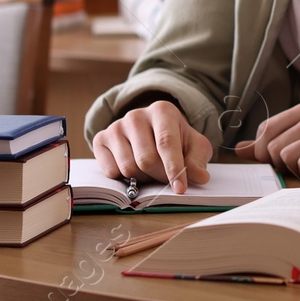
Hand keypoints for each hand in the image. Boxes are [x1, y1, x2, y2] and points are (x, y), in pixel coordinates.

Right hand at [92, 100, 212, 192]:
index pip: (166, 143)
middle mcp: (136, 115)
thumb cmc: (175, 138)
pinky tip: (134, 169)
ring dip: (143, 179)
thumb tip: (200, 177)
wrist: (151, 129)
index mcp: (162, 111)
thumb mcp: (193, 145)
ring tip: (151, 171)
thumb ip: (197, 160)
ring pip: (128, 168)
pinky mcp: (100, 139)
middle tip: (166, 180)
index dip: (174, 169)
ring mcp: (116, 126)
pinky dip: (124, 179)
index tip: (180, 189)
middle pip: (146, 159)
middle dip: (159, 177)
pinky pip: (111, 171)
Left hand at [234, 101, 299, 179]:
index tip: (270, 156)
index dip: (261, 147)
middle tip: (289, 162)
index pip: (266, 128)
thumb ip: (268, 141)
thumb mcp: (297, 134)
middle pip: (273, 146)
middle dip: (276, 161)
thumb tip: (239, 150)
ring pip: (285, 157)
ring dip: (291, 167)